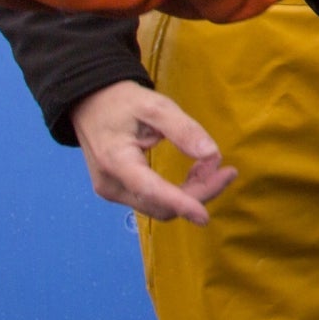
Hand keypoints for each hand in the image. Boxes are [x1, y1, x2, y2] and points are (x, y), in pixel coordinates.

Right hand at [67, 79, 235, 224]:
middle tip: (227, 171)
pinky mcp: (121, 191)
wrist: (91, 104)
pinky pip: (155, 200)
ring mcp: (114, 191)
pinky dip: (180, 192)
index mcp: (115, 161)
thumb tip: (211, 154)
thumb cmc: (122, 102)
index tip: (204, 217)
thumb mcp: (155, 106)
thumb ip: (183, 129)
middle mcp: (111, 185)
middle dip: (198, 193)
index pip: (151, 191)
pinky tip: (197, 172)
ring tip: (213, 167)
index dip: (180, 204)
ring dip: (191, 193)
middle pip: (161, 206)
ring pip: (160, 207)